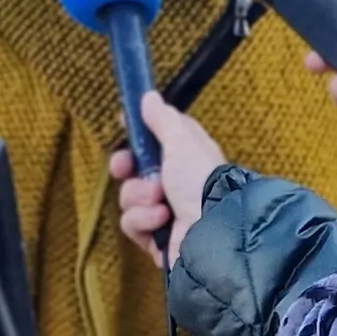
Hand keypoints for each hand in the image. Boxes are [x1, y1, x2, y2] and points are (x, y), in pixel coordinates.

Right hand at [107, 90, 223, 266]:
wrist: (212, 232)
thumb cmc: (202, 181)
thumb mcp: (182, 141)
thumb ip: (163, 119)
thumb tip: (149, 96)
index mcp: (187, 157)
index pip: (157, 140)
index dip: (139, 135)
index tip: (124, 126)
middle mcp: (175, 184)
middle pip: (134, 170)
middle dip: (126, 166)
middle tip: (125, 166)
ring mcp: (164, 212)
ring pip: (128, 197)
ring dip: (139, 196)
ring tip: (159, 200)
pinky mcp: (155, 239)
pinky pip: (131, 223)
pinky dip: (143, 220)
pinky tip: (161, 220)